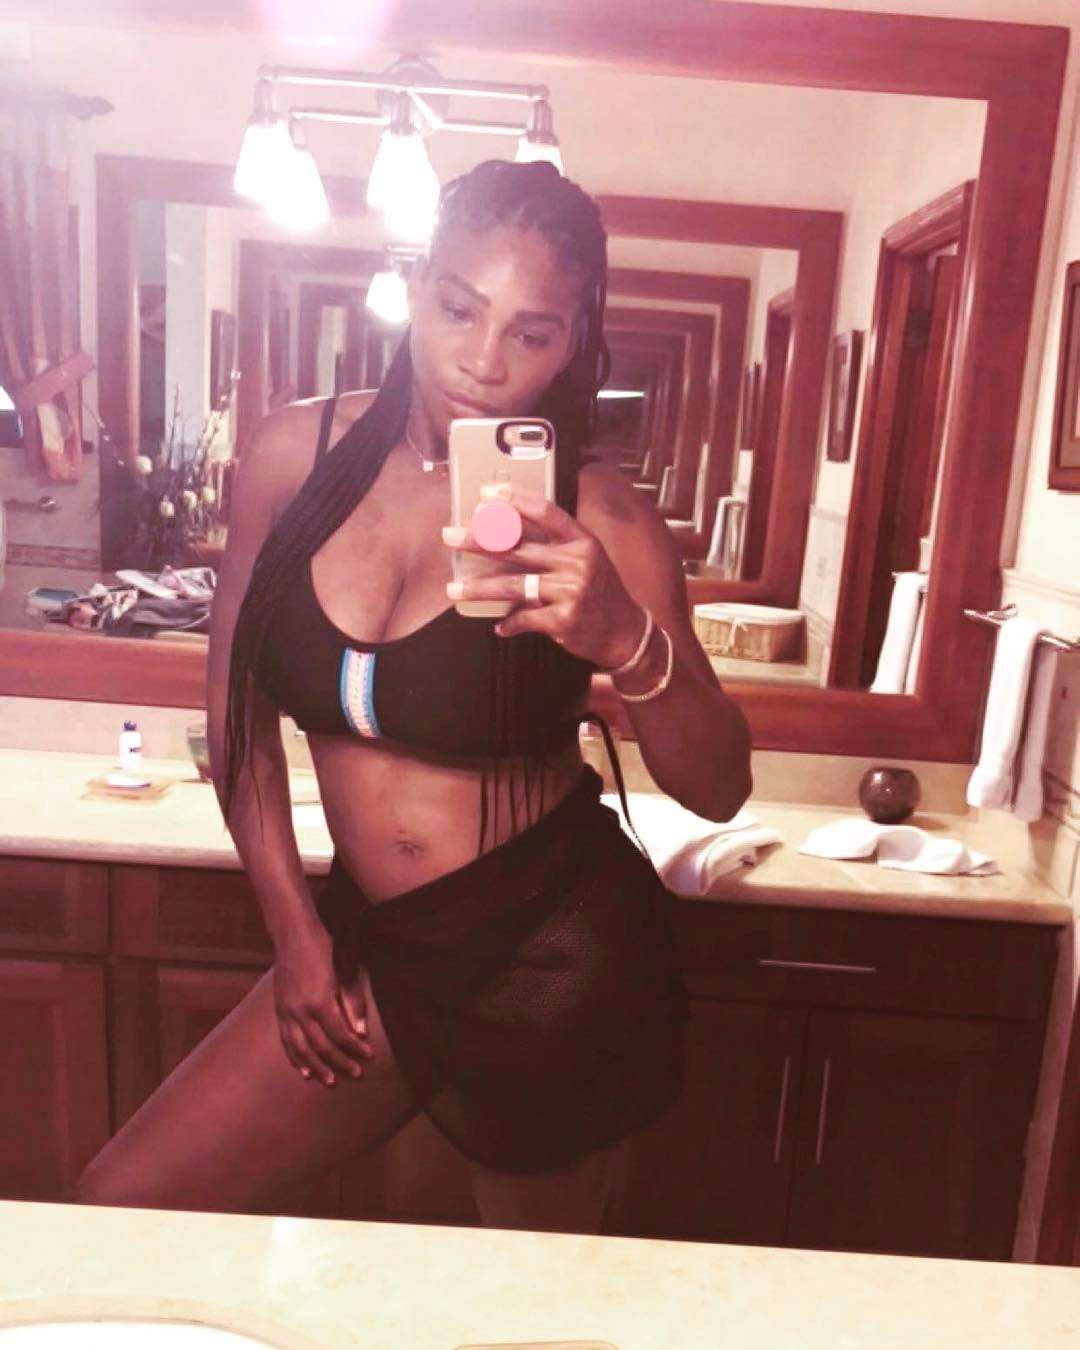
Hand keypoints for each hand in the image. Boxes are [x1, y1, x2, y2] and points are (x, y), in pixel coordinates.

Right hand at [272, 921, 373, 1087]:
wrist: (293, 935)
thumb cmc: (324, 949)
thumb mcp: (344, 972)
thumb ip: (352, 1003)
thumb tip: (361, 1033)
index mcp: (319, 1001)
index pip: (340, 1034)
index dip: (355, 1048)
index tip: (369, 1056)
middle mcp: (300, 1011)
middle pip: (321, 1046)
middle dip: (339, 1062)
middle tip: (355, 1074)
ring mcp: (286, 1012)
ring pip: (300, 1048)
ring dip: (316, 1067)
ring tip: (329, 1080)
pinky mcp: (279, 1010)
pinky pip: (286, 1041)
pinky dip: (295, 1057)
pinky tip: (303, 1070)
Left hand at [442, 486, 646, 670]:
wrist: (626, 632)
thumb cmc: (601, 592)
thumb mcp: (590, 559)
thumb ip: (558, 545)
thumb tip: (509, 535)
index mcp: (583, 541)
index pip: (545, 513)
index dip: (515, 501)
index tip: (487, 495)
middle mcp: (577, 563)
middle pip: (518, 548)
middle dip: (479, 541)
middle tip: (451, 536)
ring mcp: (570, 592)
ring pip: (514, 586)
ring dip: (479, 588)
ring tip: (454, 588)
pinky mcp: (564, 620)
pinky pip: (525, 619)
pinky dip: (509, 624)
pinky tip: (499, 626)